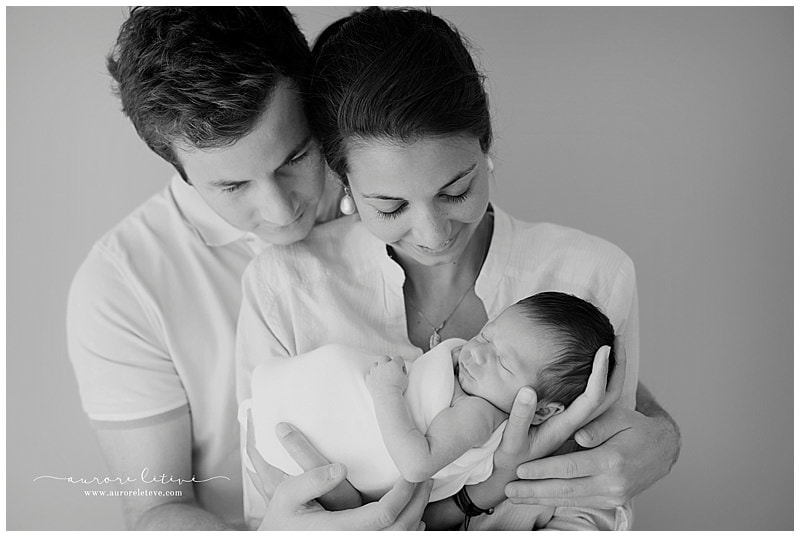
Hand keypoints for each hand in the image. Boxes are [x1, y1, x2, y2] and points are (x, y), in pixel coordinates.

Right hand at [245, 410, 430, 528]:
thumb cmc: (280, 520)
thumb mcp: (285, 496)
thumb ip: (311, 480)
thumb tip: (341, 468)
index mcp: (338, 530)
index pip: (385, 513)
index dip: (404, 492)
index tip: (411, 471)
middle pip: (401, 528)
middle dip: (418, 501)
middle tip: (425, 476)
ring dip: (417, 514)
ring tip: (422, 490)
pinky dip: (407, 530)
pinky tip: (412, 515)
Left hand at [366, 356, 407, 395]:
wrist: (387, 397)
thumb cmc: (397, 389)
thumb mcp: (405, 379)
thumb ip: (402, 372)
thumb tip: (401, 371)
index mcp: (394, 364)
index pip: (398, 358)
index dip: (401, 364)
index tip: (401, 370)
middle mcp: (383, 365)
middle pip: (385, 358)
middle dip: (388, 361)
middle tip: (391, 369)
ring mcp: (375, 371)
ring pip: (375, 364)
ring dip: (378, 367)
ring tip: (382, 374)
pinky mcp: (369, 378)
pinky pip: (369, 373)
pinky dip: (372, 376)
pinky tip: (376, 380)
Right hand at [494, 345, 617, 474]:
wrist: (512, 482)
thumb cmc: (509, 462)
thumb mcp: (510, 442)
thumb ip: (519, 417)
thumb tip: (529, 390)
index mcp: (565, 427)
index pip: (592, 397)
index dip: (600, 372)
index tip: (604, 347)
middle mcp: (576, 425)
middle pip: (608, 396)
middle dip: (615, 366)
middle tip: (617, 338)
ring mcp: (575, 424)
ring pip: (604, 399)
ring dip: (611, 372)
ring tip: (613, 347)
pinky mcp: (570, 423)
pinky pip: (594, 401)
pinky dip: (600, 381)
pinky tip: (597, 367)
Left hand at [508, 405, 677, 508]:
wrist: (664, 449)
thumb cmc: (635, 426)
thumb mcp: (618, 416)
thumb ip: (597, 426)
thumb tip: (579, 437)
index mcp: (612, 460)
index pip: (570, 468)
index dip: (543, 470)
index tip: (520, 470)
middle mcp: (613, 482)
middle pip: (566, 489)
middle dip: (534, 491)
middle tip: (509, 490)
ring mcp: (613, 495)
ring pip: (570, 500)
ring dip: (541, 498)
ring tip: (515, 496)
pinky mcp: (612, 500)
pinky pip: (580, 502)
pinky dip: (556, 501)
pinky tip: (538, 497)